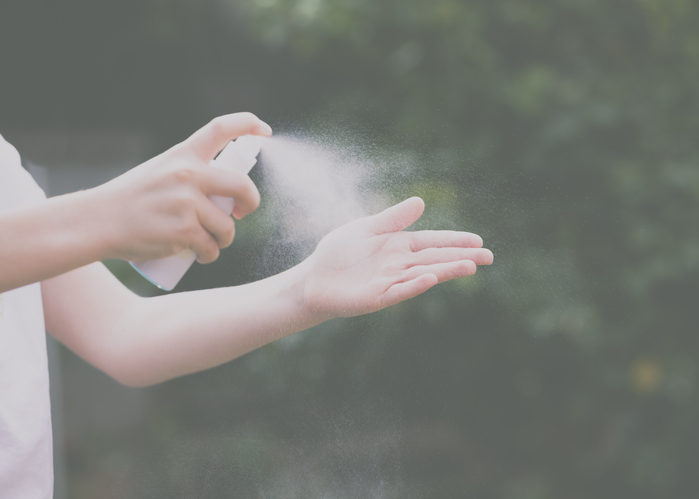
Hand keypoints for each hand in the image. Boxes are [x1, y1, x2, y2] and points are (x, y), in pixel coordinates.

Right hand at [94, 113, 271, 262]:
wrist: (98, 221)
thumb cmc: (131, 199)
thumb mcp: (160, 171)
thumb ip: (189, 173)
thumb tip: (226, 190)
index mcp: (183, 154)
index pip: (220, 128)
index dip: (248, 124)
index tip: (265, 130)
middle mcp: (188, 174)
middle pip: (242, 185)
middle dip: (251, 202)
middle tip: (243, 212)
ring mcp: (187, 202)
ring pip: (227, 226)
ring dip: (223, 239)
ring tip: (208, 242)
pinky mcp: (185, 230)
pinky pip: (212, 247)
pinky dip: (209, 255)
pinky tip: (200, 255)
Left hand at [298, 197, 492, 317]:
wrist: (315, 278)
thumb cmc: (340, 252)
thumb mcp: (367, 228)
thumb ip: (393, 218)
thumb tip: (421, 201)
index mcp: (399, 245)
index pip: (433, 242)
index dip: (454, 241)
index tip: (478, 241)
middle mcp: (400, 264)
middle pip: (435, 258)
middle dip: (461, 257)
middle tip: (488, 257)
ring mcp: (391, 281)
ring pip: (424, 274)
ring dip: (446, 271)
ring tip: (470, 267)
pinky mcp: (379, 296)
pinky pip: (400, 289)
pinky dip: (415, 284)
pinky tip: (430, 278)